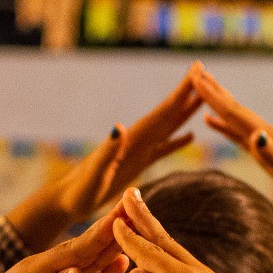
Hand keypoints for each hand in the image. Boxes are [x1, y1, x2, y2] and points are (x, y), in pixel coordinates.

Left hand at [0, 211, 129, 272]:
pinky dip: (102, 269)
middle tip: (135, 207)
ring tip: (135, 227)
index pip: (77, 249)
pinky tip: (119, 262)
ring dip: (111, 243)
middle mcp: (46, 266)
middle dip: (111, 228)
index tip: (122, 216)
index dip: (102, 234)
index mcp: (37, 268)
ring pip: (87, 258)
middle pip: (86, 246)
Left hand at [53, 72, 200, 221]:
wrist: (66, 201)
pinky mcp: (137, 163)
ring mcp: (138, 151)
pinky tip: (190, 136)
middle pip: (168, 113)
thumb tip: (119, 126)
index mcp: (131, 139)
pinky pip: (163, 149)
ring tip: (204, 98)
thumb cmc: (78, 191)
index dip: (181, 91)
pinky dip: (177, 140)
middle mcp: (136, 140)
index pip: (162, 111)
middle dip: (187, 93)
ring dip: (185, 112)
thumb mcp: (94, 173)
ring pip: (168, 127)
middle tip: (206, 73)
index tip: (197, 70)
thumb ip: (107, 150)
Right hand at [112, 187, 256, 272]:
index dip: (130, 238)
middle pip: (164, 240)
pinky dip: (167, 246)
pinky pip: (182, 259)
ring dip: (155, 229)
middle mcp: (195, 272)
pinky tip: (163, 249)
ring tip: (142, 214)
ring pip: (174, 247)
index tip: (114, 220)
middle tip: (130, 194)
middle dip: (144, 218)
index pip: (149, 254)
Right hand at [191, 65, 272, 238]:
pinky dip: (223, 126)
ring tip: (200, 89)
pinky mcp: (265, 153)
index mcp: (268, 137)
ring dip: (216, 103)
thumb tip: (256, 135)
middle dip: (213, 92)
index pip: (236, 113)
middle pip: (234, 108)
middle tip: (193, 73)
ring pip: (234, 118)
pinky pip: (237, 134)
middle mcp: (265, 134)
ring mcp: (265, 142)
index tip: (197, 80)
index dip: (215, 97)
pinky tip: (213, 122)